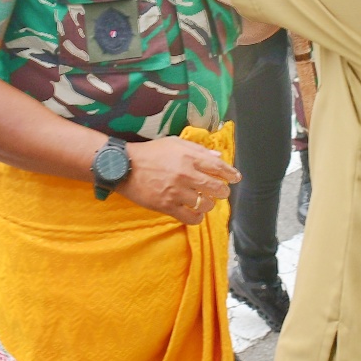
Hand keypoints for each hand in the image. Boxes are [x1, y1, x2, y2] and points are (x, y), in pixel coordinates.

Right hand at [117, 136, 242, 225]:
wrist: (125, 166)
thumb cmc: (150, 152)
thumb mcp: (174, 143)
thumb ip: (198, 150)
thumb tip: (218, 157)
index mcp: (189, 157)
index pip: (218, 167)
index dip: (230, 174)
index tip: (236, 178)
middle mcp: (185, 175)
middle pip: (216, 187)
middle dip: (223, 191)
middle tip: (222, 192)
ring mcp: (176, 192)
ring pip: (205, 204)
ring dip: (210, 204)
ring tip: (206, 202)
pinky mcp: (167, 206)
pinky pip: (190, 217)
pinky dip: (197, 218)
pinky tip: (197, 214)